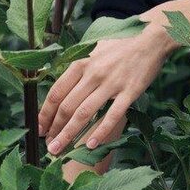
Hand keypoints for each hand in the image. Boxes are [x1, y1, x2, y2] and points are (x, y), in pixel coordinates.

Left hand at [39, 27, 171, 154]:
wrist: (151, 39)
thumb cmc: (121, 46)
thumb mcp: (94, 51)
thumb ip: (78, 68)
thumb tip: (60, 90)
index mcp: (82, 63)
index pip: (56, 92)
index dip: (45, 113)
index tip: (39, 128)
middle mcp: (94, 73)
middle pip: (67, 106)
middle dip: (54, 129)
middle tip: (48, 146)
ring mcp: (112, 83)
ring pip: (84, 113)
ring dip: (69, 134)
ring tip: (59, 150)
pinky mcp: (130, 91)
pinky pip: (112, 115)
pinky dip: (100, 132)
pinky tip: (91, 145)